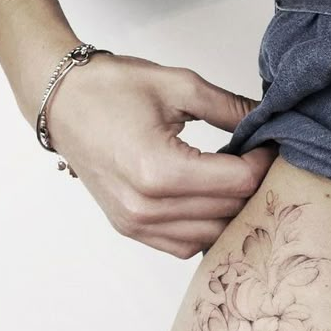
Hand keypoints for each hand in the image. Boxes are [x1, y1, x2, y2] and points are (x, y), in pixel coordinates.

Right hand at [43, 53, 276, 256]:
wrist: (62, 102)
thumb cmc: (110, 89)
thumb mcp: (177, 85)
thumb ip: (229, 108)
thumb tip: (268, 120)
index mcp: (159, 171)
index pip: (237, 182)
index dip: (262, 163)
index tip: (267, 145)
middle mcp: (147, 208)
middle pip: (229, 211)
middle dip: (250, 186)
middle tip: (256, 160)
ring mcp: (137, 224)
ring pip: (212, 235)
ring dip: (230, 211)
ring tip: (232, 179)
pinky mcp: (131, 230)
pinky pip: (185, 246)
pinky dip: (204, 228)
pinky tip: (207, 200)